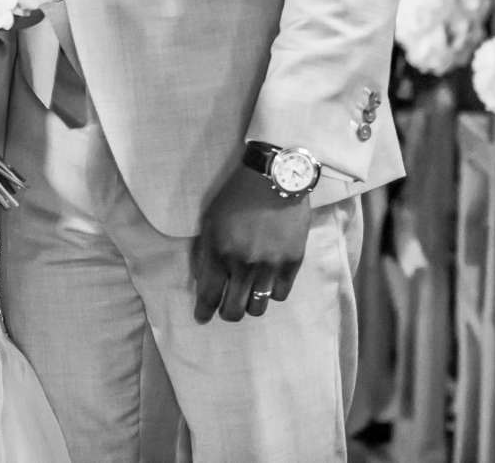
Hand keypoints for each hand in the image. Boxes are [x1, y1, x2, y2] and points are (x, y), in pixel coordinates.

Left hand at [192, 163, 313, 322]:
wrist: (274, 177)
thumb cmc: (236, 196)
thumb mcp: (210, 221)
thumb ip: (206, 254)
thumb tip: (206, 283)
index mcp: (219, 252)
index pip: (209, 296)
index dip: (204, 312)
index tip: (202, 318)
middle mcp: (244, 263)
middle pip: (234, 310)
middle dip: (227, 313)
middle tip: (227, 308)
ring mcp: (270, 264)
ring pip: (258, 308)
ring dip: (250, 305)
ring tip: (248, 296)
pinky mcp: (293, 261)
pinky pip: (280, 295)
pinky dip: (272, 292)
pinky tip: (268, 282)